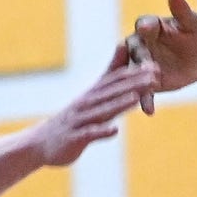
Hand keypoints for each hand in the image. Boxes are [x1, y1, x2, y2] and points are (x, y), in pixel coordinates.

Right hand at [33, 45, 159, 166]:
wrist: (41, 144)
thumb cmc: (72, 120)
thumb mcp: (91, 98)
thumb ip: (109, 79)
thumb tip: (122, 52)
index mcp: (92, 95)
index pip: (115, 80)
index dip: (135, 73)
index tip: (155, 66)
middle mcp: (85, 104)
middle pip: (111, 92)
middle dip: (133, 84)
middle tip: (154, 77)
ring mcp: (79, 120)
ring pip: (101, 110)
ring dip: (118, 104)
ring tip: (136, 98)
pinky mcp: (74, 138)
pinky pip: (89, 134)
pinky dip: (101, 132)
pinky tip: (114, 131)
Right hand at [130, 0, 196, 92]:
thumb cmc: (196, 35)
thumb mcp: (193, 24)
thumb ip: (182, 11)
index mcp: (149, 26)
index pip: (143, 25)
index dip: (145, 27)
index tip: (147, 28)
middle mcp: (139, 44)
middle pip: (135, 51)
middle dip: (141, 60)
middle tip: (149, 68)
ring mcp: (139, 65)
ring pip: (134, 74)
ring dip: (138, 83)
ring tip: (143, 93)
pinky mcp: (145, 84)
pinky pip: (142, 92)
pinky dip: (145, 101)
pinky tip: (149, 111)